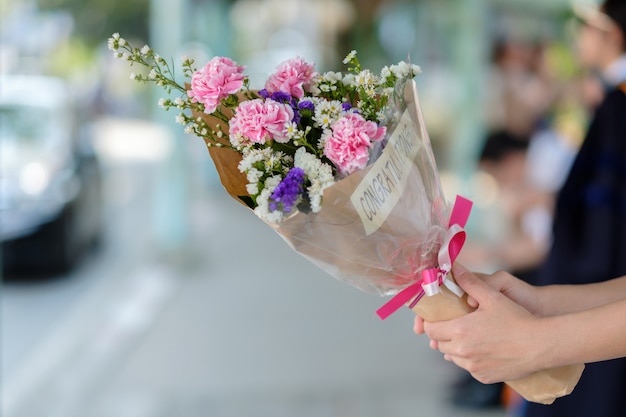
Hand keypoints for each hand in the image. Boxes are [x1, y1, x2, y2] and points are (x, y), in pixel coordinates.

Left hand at [415, 264, 548, 382]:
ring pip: (453, 356)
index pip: (430, 329)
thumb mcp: (492, 296)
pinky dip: (470, 359)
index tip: (438, 317)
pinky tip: (481, 349)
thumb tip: (454, 269)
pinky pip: (468, 368)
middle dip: (443, 334)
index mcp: (459, 330)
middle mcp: (462, 351)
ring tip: (469, 336)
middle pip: (439, 343)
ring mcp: (472, 367)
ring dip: (455, 347)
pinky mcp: (483, 377)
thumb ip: (470, 282)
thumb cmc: (516, 319)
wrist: (540, 345)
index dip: (431, 322)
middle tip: (454, 324)